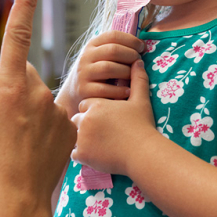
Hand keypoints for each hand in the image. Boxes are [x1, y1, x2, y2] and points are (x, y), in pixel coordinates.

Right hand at [0, 0, 76, 216]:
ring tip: (17, 145)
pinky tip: (35, 151)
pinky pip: (54, 118)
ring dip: (28, 114)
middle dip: (13, 91)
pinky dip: (45, 130)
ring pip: (38, 100)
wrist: (16, 198)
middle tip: (1, 125)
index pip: (17, 35)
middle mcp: (36, 90)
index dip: (24, 5)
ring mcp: (56, 109)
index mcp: (8, 85)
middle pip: (23, 77)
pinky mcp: (71, 126)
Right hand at [60, 31, 144, 117]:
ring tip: (134, 77)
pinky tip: (128, 91)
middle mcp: (86, 57)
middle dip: (131, 55)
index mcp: (92, 44)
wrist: (75, 92)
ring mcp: (84, 73)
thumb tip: (142, 45)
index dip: (131, 40)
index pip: (113, 35)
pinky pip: (105, 89)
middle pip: (113, 50)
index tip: (142, 48)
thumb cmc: (97, 72)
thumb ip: (117, 48)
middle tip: (139, 62)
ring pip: (108, 68)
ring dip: (126, 72)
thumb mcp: (101, 56)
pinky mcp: (84, 90)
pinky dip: (119, 90)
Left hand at [71, 60, 158, 176]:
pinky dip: (83, 155)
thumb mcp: (141, 100)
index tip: (105, 118)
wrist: (143, 152)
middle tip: (101, 133)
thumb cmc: (142, 125)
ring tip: (98, 144)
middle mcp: (85, 119)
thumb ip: (138, 79)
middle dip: (86, 125)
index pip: (86, 104)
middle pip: (77, 119)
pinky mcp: (82, 154)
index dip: (94, 111)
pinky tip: (95, 154)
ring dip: (82, 139)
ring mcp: (81, 137)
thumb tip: (137, 61)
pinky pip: (74, 154)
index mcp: (96, 104)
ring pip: (74, 136)